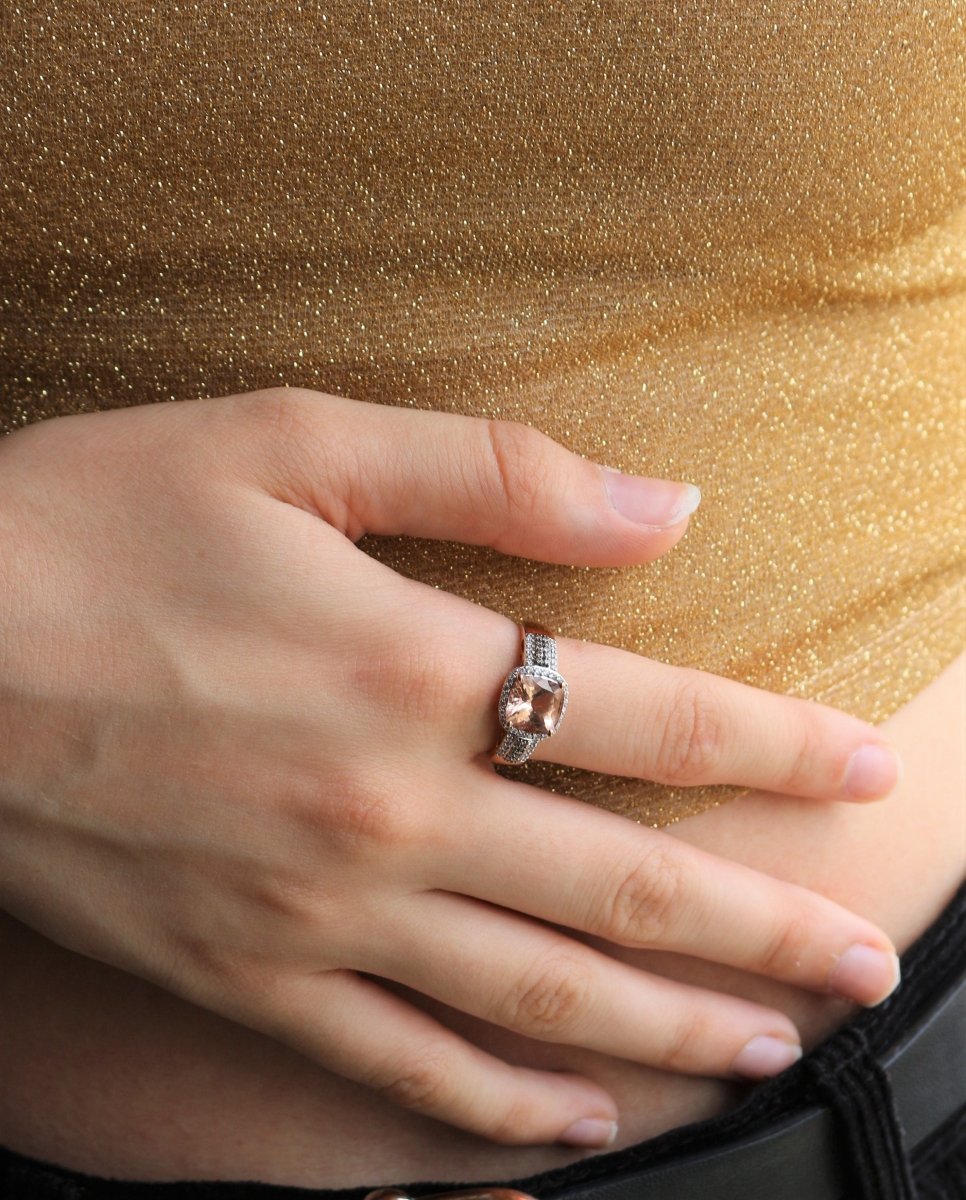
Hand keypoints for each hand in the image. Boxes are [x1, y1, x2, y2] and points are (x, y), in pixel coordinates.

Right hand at [0, 388, 901, 1148]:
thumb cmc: (95, 524)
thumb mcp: (292, 443)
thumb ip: (491, 473)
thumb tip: (661, 503)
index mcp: (411, 670)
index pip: (655, 723)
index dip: (780, 751)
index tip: (867, 770)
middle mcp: (388, 814)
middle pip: (628, 892)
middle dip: (768, 931)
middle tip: (869, 964)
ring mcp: (316, 915)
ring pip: (539, 1003)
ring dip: (671, 1033)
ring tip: (769, 1051)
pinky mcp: (241, 974)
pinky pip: (399, 1066)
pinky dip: (499, 1113)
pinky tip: (576, 1131)